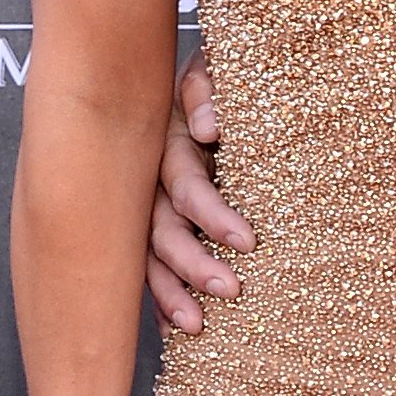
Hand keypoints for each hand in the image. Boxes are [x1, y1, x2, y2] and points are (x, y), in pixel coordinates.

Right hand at [146, 54, 253, 333]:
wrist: (208, 80)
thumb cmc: (224, 75)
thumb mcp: (218, 67)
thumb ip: (209, 89)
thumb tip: (208, 128)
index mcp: (167, 141)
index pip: (185, 185)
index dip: (212, 214)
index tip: (248, 241)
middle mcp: (151, 177)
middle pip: (161, 229)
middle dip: (192, 264)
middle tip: (230, 289)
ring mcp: (148, 203)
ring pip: (149, 254)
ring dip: (170, 292)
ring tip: (196, 326)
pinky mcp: (155, 223)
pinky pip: (148, 265)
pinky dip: (159, 298)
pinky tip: (172, 328)